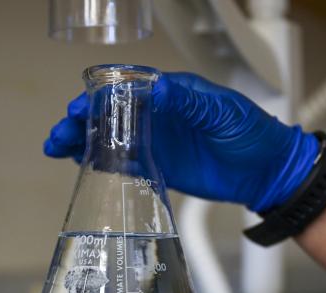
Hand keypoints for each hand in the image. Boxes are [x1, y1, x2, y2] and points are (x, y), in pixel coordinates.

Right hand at [44, 72, 319, 211]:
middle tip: (63, 131)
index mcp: (173, 95)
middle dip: (83, 120)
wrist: (266, 172)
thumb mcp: (223, 111)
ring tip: (59, 147)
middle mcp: (159, 116)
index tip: (83, 106)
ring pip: (111, 138)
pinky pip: (124, 164)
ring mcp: (156, 142)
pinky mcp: (158, 167)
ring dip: (84, 141)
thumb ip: (189, 101)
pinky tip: (80, 164)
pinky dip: (101, 164)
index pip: (127, 89)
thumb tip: (156, 87)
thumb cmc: (252, 134)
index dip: (101, 96)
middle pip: (111, 113)